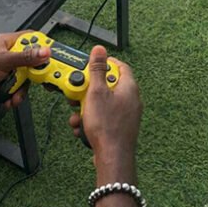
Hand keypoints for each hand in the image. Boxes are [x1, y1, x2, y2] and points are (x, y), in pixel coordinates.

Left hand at [0, 31, 49, 110]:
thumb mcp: (2, 61)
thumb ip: (26, 57)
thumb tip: (45, 52)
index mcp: (6, 43)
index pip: (31, 39)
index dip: (43, 46)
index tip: (52, 56)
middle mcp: (8, 56)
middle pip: (32, 62)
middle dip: (32, 74)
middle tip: (36, 79)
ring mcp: (6, 71)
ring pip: (26, 78)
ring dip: (21, 89)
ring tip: (14, 94)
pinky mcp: (4, 85)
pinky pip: (18, 90)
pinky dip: (14, 96)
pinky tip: (8, 99)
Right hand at [68, 45, 140, 165]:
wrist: (112, 156)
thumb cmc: (107, 126)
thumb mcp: (96, 93)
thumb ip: (97, 70)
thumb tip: (100, 50)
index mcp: (129, 87)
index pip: (119, 66)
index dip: (104, 63)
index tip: (90, 65)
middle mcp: (130, 99)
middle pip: (107, 86)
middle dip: (88, 91)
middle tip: (77, 95)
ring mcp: (125, 114)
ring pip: (101, 104)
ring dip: (85, 109)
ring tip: (78, 117)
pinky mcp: (119, 127)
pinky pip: (102, 118)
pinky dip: (90, 122)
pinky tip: (82, 129)